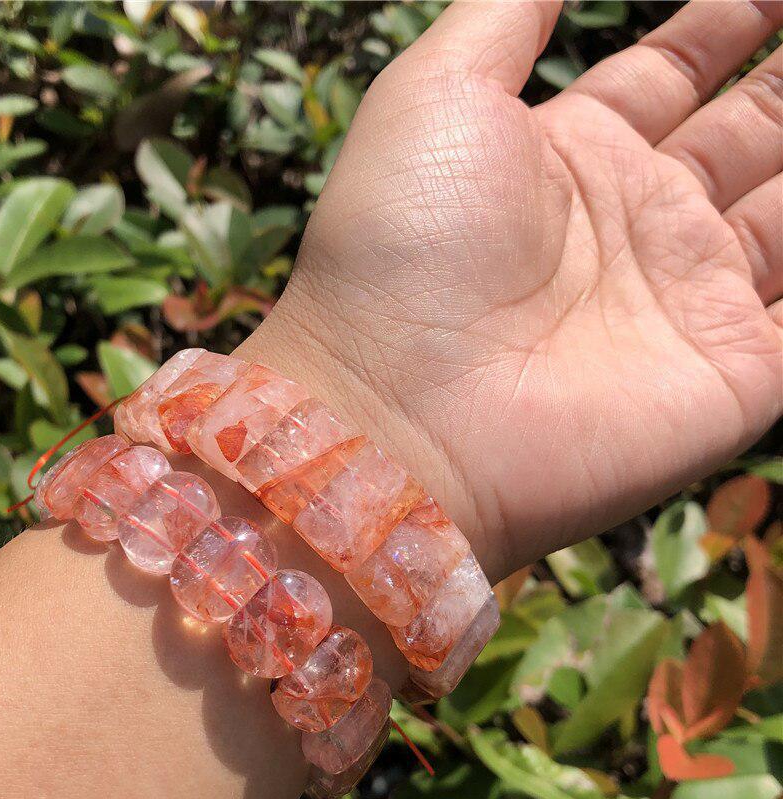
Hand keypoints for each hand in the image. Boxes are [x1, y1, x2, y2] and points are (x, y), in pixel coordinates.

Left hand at [242, 0, 782, 581]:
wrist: (396, 414)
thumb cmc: (397, 249)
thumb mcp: (437, 96)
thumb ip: (508, 16)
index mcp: (570, 161)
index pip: (673, 73)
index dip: (729, 21)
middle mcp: (635, 229)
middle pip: (749, 133)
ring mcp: (687, 304)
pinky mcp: (731, 377)